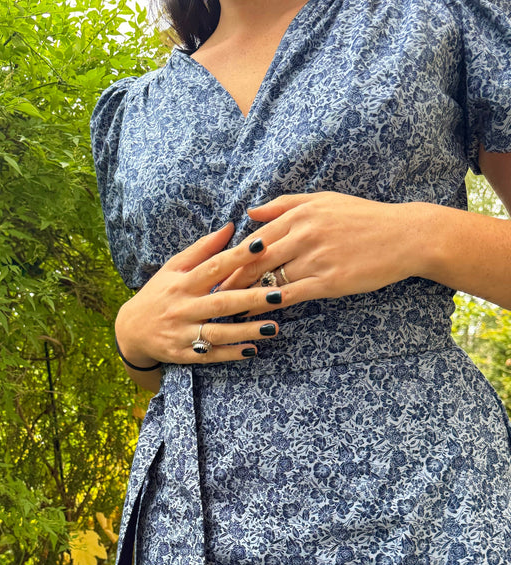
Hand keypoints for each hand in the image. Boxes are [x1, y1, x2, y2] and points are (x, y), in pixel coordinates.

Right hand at [115, 222, 285, 368]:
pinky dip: (230, 353)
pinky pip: (210, 355)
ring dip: (246, 331)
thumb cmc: (158, 294)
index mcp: (182, 283)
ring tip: (273, 327)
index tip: (261, 246)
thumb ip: (202, 250)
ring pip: (218, 332)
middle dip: (251, 299)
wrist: (130, 331)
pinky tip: (252, 350)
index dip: (237, 257)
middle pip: (221, 302)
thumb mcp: (173, 268)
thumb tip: (230, 226)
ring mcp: (182, 333)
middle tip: (278, 294)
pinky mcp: (182, 354)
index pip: (213, 267)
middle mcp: (183, 308)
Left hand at [217, 192, 420, 301]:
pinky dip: (270, 304)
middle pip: (255, 261)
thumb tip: (250, 212)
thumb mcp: (324, 201)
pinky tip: (256, 313)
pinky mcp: (329, 280)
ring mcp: (316, 258)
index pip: (255, 238)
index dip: (232, 258)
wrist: (405, 236)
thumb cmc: (364, 218)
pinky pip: (291, 294)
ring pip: (271, 279)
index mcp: (301, 213)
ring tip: (225, 309)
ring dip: (246, 296)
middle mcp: (304, 233)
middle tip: (210, 295)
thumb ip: (285, 205)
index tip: (214, 272)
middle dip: (231, 280)